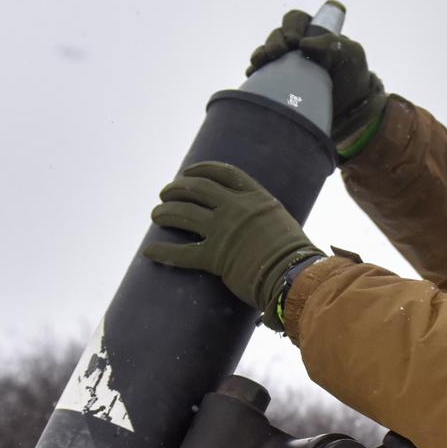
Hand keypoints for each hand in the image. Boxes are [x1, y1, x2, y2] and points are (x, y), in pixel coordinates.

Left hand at [144, 162, 322, 329]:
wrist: (297, 277)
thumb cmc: (297, 256)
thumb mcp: (282, 224)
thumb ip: (264, 218)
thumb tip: (257, 223)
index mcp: (255, 198)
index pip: (222, 173)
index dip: (200, 170)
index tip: (187, 172)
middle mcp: (236, 208)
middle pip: (197, 189)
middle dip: (177, 188)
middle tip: (165, 193)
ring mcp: (224, 231)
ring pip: (184, 214)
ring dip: (165, 212)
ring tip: (156, 214)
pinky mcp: (215, 258)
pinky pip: (182, 253)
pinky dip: (163, 251)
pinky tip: (149, 251)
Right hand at [249, 8, 386, 153]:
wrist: (349, 111)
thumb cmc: (352, 77)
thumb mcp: (351, 55)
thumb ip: (333, 44)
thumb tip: (304, 45)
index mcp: (312, 32)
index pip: (295, 20)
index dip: (291, 26)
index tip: (293, 41)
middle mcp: (295, 45)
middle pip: (277, 34)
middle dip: (274, 41)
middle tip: (276, 53)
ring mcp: (285, 63)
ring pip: (266, 51)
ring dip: (261, 54)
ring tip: (259, 62)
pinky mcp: (277, 81)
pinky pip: (261, 72)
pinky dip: (255, 72)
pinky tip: (252, 74)